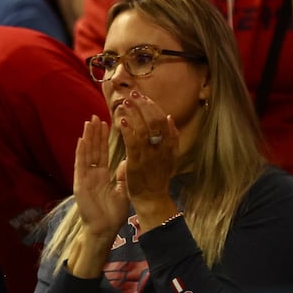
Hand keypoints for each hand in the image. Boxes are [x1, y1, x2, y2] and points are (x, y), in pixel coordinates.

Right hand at [73, 116, 129, 236]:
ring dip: (87, 138)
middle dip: (95, 133)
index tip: (106, 123)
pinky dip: (81, 153)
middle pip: (94, 149)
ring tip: (89, 122)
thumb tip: (126, 161)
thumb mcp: (122, 191)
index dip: (103, 139)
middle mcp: (92, 174)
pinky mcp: (80, 184)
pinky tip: (81, 140)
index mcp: (102, 176)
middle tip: (96, 116)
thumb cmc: (113, 214)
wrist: (104, 229)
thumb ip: (123, 176)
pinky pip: (80, 165)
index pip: (103, 153)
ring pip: (86, 154)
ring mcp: (85, 178)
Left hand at [117, 92, 179, 212]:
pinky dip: (128, 130)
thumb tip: (170, 118)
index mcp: (170, 145)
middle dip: (143, 105)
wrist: (153, 198)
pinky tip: (121, 121)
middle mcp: (162, 148)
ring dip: (134, 114)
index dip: (152, 106)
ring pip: (143, 129)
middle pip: (154, 120)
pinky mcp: (137, 163)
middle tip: (132, 95)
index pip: (163, 119)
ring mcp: (150, 155)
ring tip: (125, 103)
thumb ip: (172, 138)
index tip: (143, 96)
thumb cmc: (158, 177)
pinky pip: (133, 143)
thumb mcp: (171, 156)